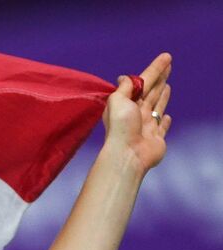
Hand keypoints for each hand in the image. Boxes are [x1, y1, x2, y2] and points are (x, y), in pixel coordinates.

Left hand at [103, 52, 171, 172]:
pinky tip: (166, 116)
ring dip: (162, 95)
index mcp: (127, 104)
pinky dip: (164, 121)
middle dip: (160, 78)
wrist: (127, 155)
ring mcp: (147, 126)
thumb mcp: (117, 101)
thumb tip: (124, 78)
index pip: (144, 82)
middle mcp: (137, 114)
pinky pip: (161, 127)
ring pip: (157, 106)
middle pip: (151, 91)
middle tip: (169, 65)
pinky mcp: (156, 138)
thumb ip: (124, 89)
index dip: (155, 69)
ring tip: (167, 85)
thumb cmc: (121, 127)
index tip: (166, 57)